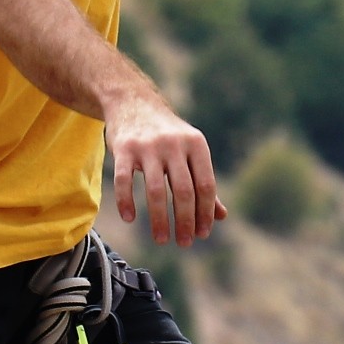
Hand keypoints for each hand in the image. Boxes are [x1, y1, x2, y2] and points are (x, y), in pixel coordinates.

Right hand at [106, 92, 224, 244]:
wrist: (132, 101)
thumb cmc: (167, 134)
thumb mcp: (190, 151)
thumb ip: (204, 182)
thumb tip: (221, 216)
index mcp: (196, 145)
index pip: (205, 185)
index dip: (205, 212)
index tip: (203, 233)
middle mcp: (174, 144)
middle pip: (183, 191)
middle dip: (185, 221)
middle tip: (184, 243)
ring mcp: (148, 146)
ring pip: (155, 191)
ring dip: (160, 220)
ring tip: (162, 239)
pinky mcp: (123, 148)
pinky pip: (125, 181)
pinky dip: (127, 202)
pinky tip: (130, 218)